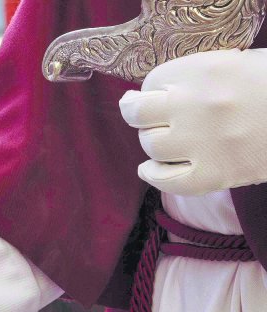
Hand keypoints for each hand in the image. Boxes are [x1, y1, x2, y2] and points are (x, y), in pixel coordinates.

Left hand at [120, 49, 266, 195]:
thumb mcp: (238, 64)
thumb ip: (198, 76)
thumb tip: (155, 94)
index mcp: (205, 70)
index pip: (151, 83)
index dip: (153, 91)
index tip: (160, 96)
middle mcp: (198, 104)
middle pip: (139, 116)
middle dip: (143, 117)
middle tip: (155, 119)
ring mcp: (204, 142)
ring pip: (151, 147)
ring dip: (155, 144)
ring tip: (169, 140)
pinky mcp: (216, 174)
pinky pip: (167, 181)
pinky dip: (153, 175)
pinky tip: (151, 168)